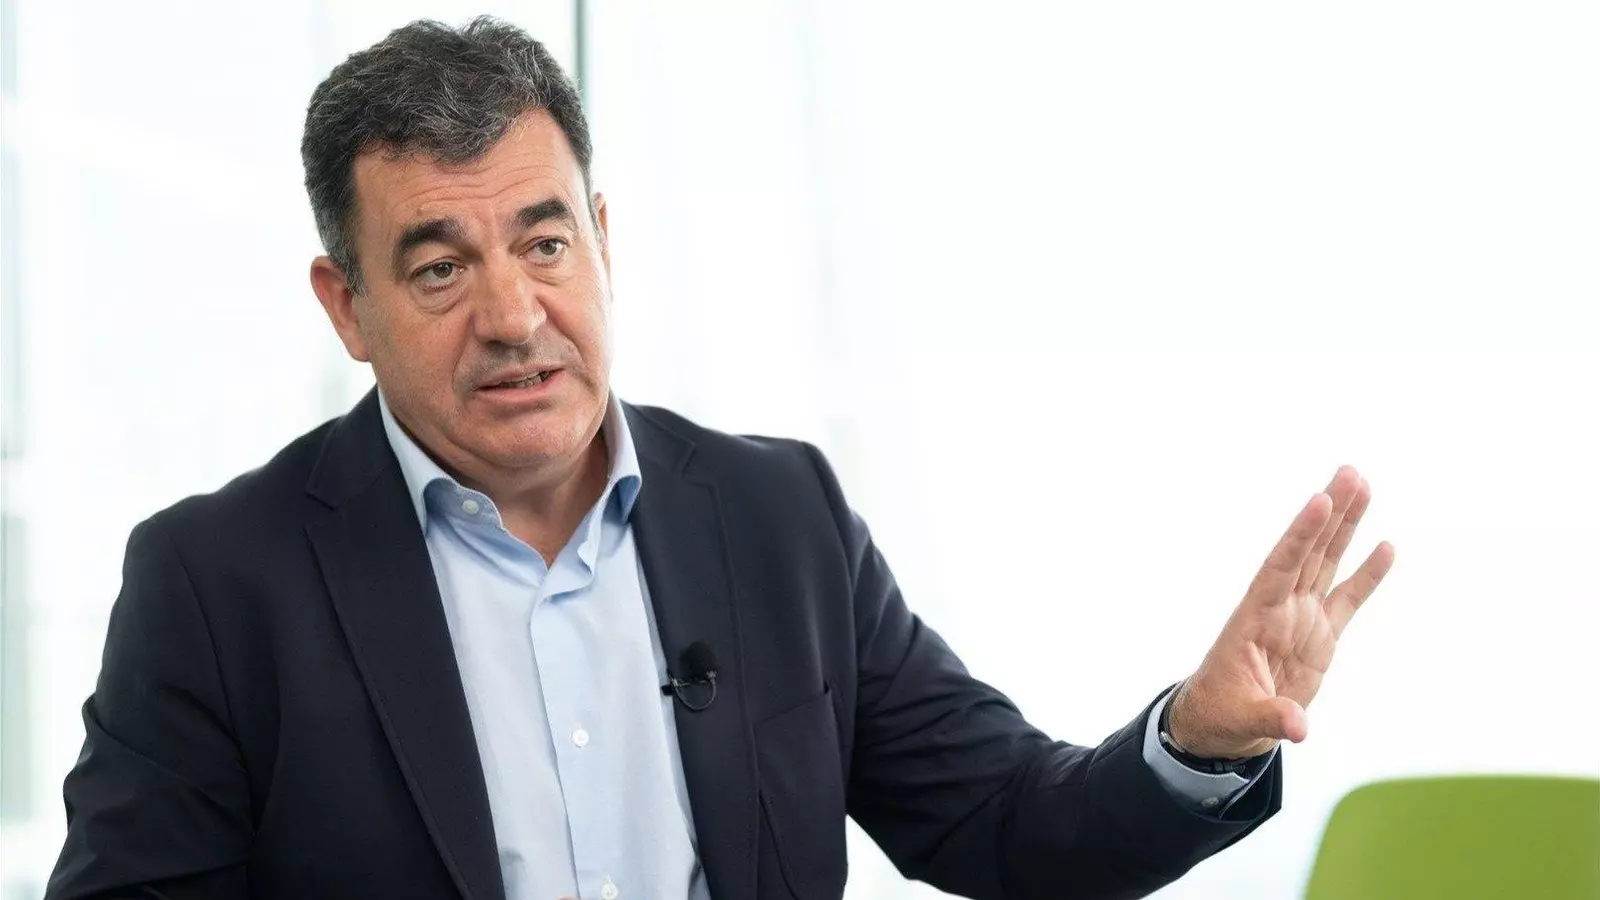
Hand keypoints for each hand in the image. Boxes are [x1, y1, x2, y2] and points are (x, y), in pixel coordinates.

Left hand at [1165, 466, 1394, 759]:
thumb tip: (1297, 726)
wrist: (1224, 724)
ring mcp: (1301, 619)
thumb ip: (1272, 716)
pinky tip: (1385, 547)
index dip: (1300, 535)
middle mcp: (1280, 608)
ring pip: (1326, 562)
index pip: (1281, 567)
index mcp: (1256, 617)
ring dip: (1344, 526)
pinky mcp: (1320, 636)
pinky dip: (1366, 575)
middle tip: (1349, 472)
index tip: (1319, 500)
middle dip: (1329, 513)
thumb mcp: (1243, 718)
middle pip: (1308, 551)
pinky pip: (1347, 598)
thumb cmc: (1223, 713)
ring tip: (1363, 485)